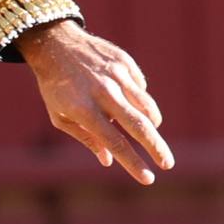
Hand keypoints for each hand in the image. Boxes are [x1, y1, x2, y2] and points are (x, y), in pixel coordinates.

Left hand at [19, 22, 171, 186]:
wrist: (55, 44)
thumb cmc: (55, 87)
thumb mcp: (60, 116)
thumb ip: (86, 138)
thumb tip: (108, 160)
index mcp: (85, 110)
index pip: (115, 142)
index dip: (133, 163)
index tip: (148, 179)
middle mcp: (104, 92)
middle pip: (139, 126)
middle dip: (157, 148)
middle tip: (168, 165)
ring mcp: (117, 75)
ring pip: (146, 106)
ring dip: (152, 123)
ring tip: (151, 132)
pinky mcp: (125, 63)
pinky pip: (140, 88)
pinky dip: (138, 99)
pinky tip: (127, 99)